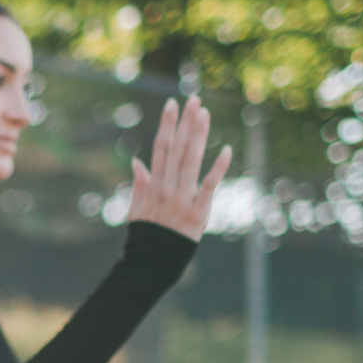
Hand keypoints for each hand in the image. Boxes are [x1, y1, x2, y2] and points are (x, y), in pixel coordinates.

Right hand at [127, 96, 233, 242]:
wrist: (154, 263)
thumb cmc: (147, 236)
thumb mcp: (137, 210)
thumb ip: (140, 183)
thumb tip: (137, 161)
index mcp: (154, 185)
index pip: (161, 148)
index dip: (166, 125)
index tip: (171, 104)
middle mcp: (167, 187)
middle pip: (177, 148)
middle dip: (185, 122)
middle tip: (193, 99)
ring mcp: (183, 198)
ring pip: (191, 160)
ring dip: (198, 135)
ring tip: (204, 113)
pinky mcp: (198, 211)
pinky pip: (209, 186)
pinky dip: (217, 168)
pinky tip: (226, 150)